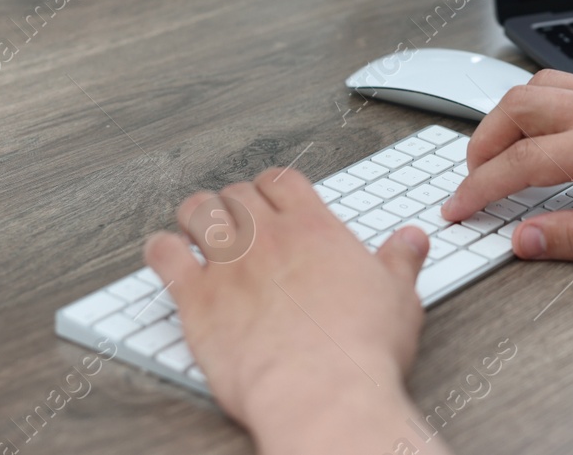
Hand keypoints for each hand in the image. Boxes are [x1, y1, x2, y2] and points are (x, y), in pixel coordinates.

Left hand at [145, 168, 440, 454]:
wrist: (322, 391)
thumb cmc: (360, 350)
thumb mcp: (399, 298)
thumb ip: (399, 261)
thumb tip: (412, 239)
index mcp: (314, 229)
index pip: (282, 181)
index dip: (271, 187)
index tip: (269, 199)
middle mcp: (267, 237)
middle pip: (236, 193)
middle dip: (233, 202)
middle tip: (234, 219)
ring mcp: (228, 264)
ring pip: (197, 211)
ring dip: (195, 216)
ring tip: (196, 228)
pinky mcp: (196, 299)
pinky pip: (164, 255)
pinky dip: (160, 250)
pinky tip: (165, 254)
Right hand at [440, 70, 572, 259]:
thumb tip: (524, 240)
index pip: (519, 162)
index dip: (480, 187)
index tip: (458, 207)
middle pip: (516, 109)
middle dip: (481, 144)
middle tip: (470, 180)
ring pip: (537, 88)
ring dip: (505, 117)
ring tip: (495, 153)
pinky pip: (565, 84)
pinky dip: (536, 102)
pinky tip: (541, 128)